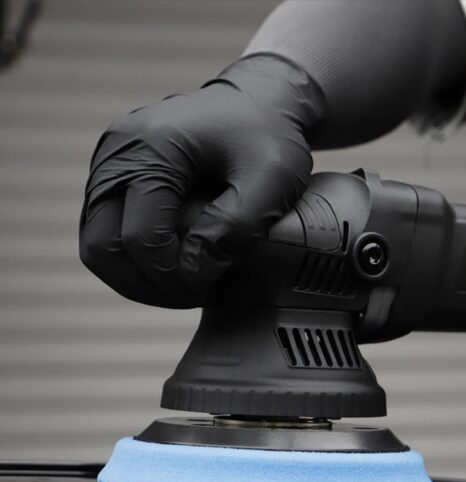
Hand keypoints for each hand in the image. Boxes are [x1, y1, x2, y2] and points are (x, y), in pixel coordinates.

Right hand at [80, 56, 322, 307]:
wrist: (258, 105)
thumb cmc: (268, 137)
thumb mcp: (270, 179)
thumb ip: (233, 226)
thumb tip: (191, 274)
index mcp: (150, 147)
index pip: (141, 237)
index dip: (175, 276)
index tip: (212, 285)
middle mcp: (116, 154)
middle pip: (102, 249)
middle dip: (149, 286)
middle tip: (195, 294)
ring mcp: (109, 167)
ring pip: (98, 249)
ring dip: (138, 280)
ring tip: (186, 286)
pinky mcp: (114, 181)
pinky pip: (106, 236)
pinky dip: (136, 263)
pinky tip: (174, 268)